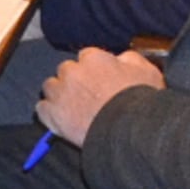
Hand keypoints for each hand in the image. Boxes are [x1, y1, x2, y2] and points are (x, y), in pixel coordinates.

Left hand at [40, 46, 165, 147]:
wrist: (129, 132)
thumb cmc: (141, 103)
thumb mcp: (147, 72)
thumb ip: (130, 59)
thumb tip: (121, 58)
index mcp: (93, 59)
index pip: (88, 57)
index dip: (95, 70)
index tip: (101, 80)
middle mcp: (72, 72)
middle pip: (67, 70)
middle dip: (75, 80)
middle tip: (89, 96)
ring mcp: (59, 93)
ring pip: (50, 87)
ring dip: (59, 94)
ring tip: (75, 108)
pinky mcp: (51, 114)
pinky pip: (42, 109)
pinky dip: (50, 114)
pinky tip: (63, 120)